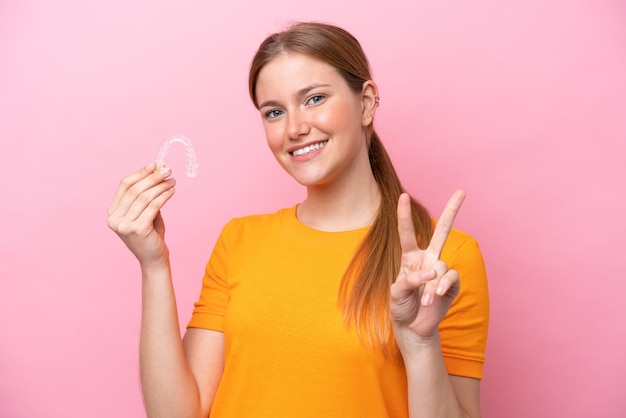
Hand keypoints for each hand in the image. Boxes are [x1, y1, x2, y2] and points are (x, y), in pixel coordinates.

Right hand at [107, 163, 175, 268]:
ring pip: (145, 197)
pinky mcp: (137, 230)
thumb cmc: (150, 234)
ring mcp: (124, 225)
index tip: (154, 164)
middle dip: (152, 177)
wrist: (153, 258)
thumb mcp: (144, 212)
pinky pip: (153, 206)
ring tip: (172, 180)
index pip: (124, 186)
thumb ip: (146, 195)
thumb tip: (156, 169)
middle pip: (135, 189)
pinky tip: (172, 191)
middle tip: (167, 170)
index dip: (140, 173)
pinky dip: (164, 196)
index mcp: (112, 212)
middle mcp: (115, 219)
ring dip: (161, 186)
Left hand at [390, 190, 465, 346]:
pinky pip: (450, 277)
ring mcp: (441, 271)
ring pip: (441, 266)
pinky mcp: (451, 284)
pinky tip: (435, 296)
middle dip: (452, 211)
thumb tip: (432, 272)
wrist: (413, 327)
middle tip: (462, 191)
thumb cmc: (401, 306)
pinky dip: (441, 286)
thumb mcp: (396, 293)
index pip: (407, 233)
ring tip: (425, 300)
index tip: (403, 196)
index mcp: (410, 258)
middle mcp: (427, 259)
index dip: (404, 215)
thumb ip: (410, 280)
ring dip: (431, 285)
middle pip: (442, 232)